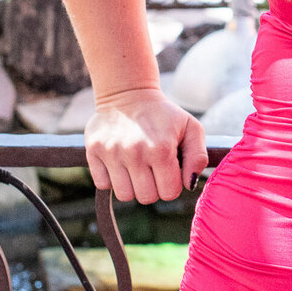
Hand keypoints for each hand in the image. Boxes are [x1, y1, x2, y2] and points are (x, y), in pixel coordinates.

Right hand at [84, 88, 208, 204]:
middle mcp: (135, 152)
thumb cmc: (164, 115)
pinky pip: (103, 184)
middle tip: (153, 168)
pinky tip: (120, 162)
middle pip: (147, 197)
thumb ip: (198, 157)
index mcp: (161, 148)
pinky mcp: (93, 151)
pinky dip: (112, 179)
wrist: (128, 92)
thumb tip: (189, 184)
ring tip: (136, 166)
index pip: (169, 192)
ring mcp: (111, 152)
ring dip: (132, 186)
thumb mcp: (191, 128)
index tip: (169, 169)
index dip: (172, 184)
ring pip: (124, 195)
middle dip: (153, 187)